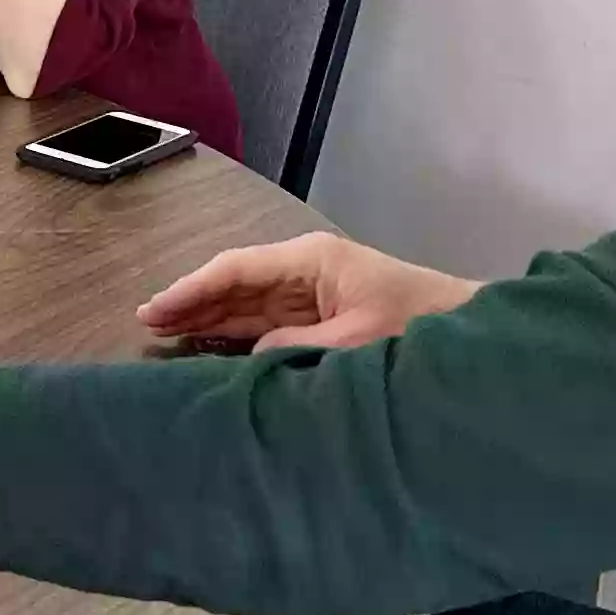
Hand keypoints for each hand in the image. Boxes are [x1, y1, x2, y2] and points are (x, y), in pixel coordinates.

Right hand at [137, 232, 480, 355]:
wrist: (469, 330)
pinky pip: (266, 321)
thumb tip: (251, 354)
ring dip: (207, 317)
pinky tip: (207, 342)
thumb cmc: (420, 325)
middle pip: (235, 282)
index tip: (157, 308)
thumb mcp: (354, 341)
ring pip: (246, 302)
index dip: (193, 290)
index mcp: (312, 260)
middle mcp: (306, 270)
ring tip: (164, 332)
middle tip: (146, 322)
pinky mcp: (321, 315)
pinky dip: (234, 331)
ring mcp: (312, 292)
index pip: (237, 270)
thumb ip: (296, 347)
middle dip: (191, 301)